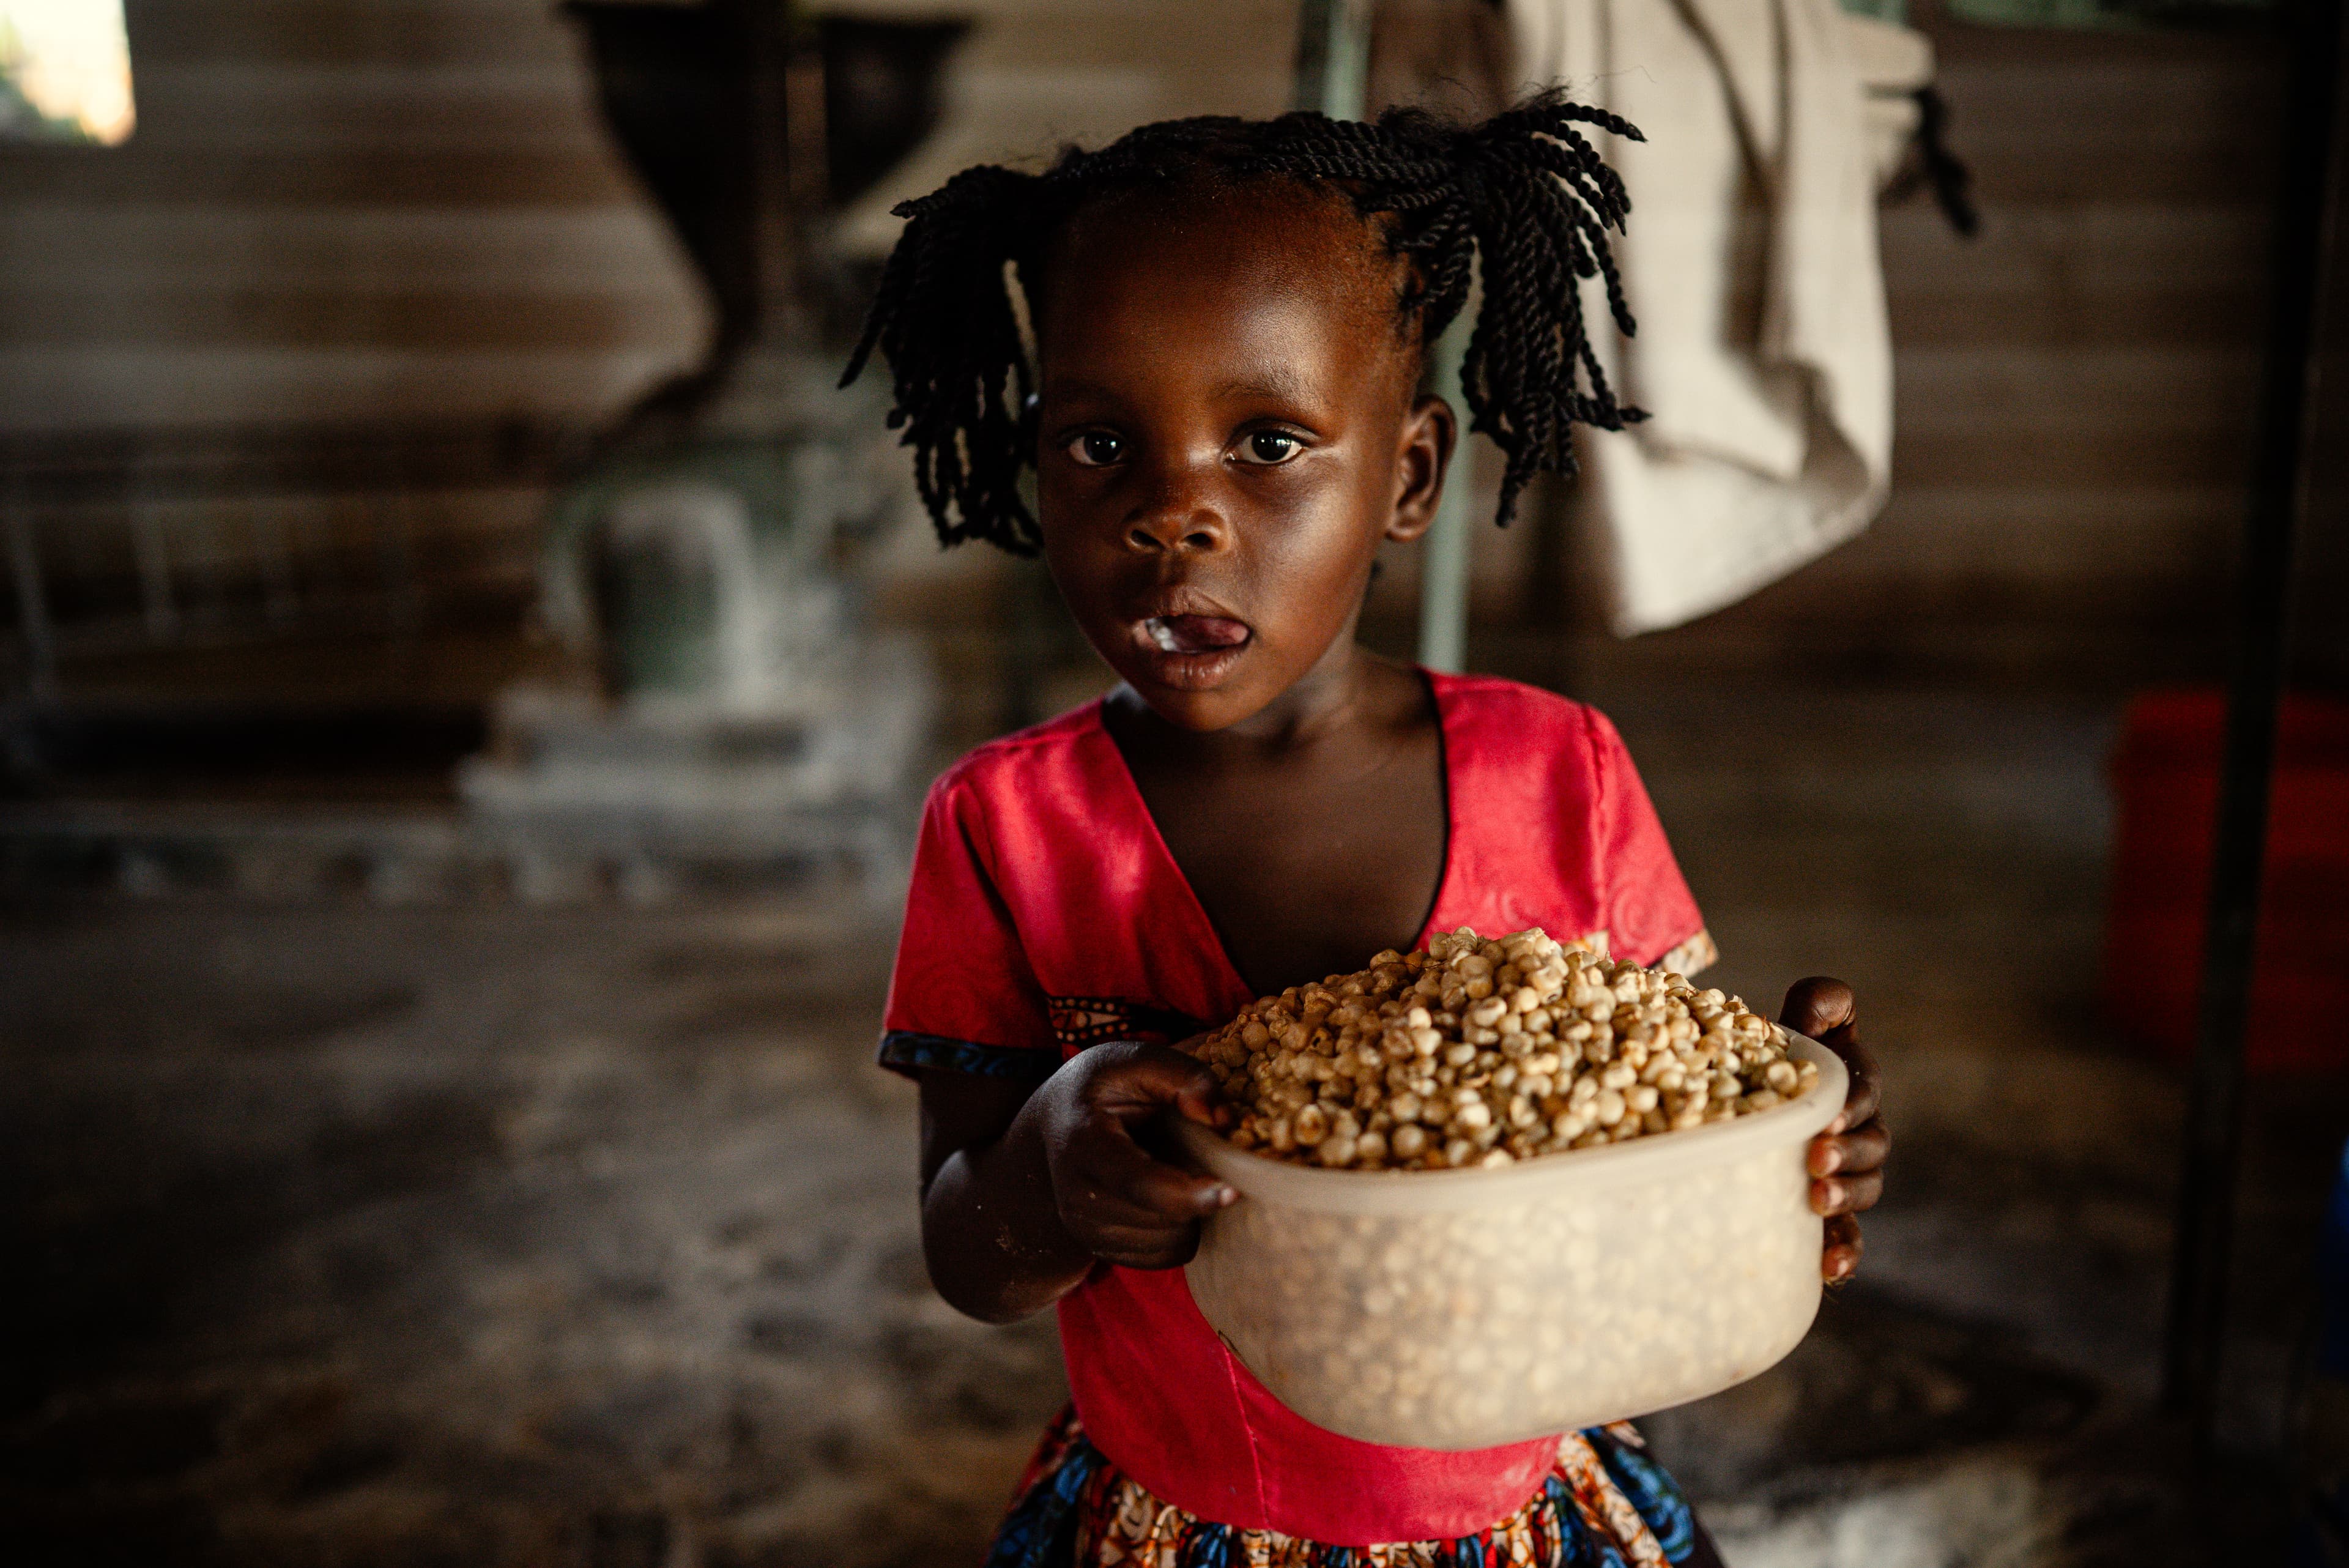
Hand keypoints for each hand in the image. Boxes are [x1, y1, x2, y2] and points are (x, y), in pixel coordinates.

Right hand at [1032, 1039, 1234, 1270]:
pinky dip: (1180, 1230)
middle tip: (1196, 1156)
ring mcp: (1086, 1230)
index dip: (1190, 1194)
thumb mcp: (1135, 1059)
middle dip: (1197, 1194)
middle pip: (1163, 1220)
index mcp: (1084, 1144)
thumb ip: (1184, 1076)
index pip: (1140, 1184)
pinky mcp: (1101, 1251)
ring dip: (1191, 1214)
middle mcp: (1077, 1197)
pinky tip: (1167, 1195)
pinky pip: (1166, 1257)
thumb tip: (1222, 1120)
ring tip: (1173, 1171)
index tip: (1232, 1189)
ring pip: (1171, 1243)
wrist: (1053, 1124)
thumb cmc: (1102, 1088)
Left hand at [1781, 978, 1885, 1283]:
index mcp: (1852, 1088)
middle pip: (1870, 1148)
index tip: (1826, 1118)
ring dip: (1844, 1198)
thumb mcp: (1794, 1025)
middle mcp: (1857, 1134)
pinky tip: (1829, 1267)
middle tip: (1817, 1160)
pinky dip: (1844, 1252)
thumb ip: (1818, 1004)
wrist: (1741, 1094)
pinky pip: (1845, 1237)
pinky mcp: (1824, 1213)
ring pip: (1861, 1192)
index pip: (1863, 1095)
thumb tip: (1822, 1004)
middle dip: (1848, 1155)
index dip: (1851, 1106)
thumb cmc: (1773, 1055)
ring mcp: (1842, 1175)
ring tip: (1817, 1200)